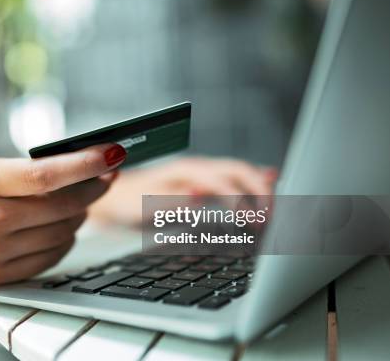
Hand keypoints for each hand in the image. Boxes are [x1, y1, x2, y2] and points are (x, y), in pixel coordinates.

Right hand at [0, 144, 126, 287]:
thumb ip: (26, 172)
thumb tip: (81, 168)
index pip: (46, 175)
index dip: (86, 164)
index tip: (113, 153)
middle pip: (64, 207)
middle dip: (94, 188)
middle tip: (106, 174)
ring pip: (65, 233)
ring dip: (81, 215)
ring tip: (79, 201)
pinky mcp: (0, 278)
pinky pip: (53, 258)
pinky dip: (65, 240)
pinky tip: (61, 226)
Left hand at [89, 157, 276, 224]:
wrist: (109, 196)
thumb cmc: (125, 200)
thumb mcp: (146, 202)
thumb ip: (175, 199)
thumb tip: (203, 196)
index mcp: (187, 170)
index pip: (226, 180)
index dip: (245, 199)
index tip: (258, 219)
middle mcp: (197, 169)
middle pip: (239, 172)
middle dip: (261, 191)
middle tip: (275, 216)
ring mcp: (199, 176)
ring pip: (238, 175)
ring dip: (260, 188)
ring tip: (280, 204)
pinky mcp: (199, 186)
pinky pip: (231, 182)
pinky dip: (251, 184)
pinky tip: (268, 184)